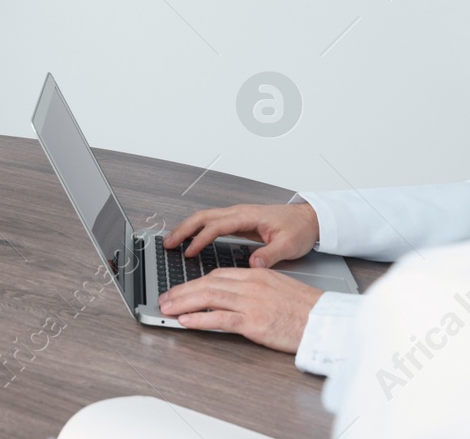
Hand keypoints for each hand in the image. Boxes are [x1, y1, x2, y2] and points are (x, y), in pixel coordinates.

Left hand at [157, 268, 324, 352]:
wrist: (327, 322)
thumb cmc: (306, 308)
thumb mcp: (278, 287)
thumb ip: (253, 287)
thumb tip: (231, 293)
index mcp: (256, 274)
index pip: (216, 275)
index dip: (194, 282)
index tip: (180, 289)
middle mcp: (250, 285)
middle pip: (207, 284)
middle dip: (181, 291)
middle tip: (165, 299)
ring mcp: (251, 303)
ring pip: (208, 298)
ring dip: (183, 303)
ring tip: (167, 309)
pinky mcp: (255, 322)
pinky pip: (220, 318)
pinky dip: (200, 318)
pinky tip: (186, 321)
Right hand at [163, 203, 319, 266]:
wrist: (309, 219)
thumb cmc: (299, 229)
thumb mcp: (289, 244)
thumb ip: (270, 254)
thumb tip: (253, 263)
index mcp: (247, 216)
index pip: (216, 226)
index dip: (200, 239)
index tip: (189, 252)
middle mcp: (238, 213)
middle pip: (202, 217)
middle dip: (183, 229)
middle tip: (168, 243)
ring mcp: (237, 215)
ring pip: (204, 217)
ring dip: (186, 228)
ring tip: (173, 241)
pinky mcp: (238, 221)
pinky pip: (211, 222)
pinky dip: (197, 229)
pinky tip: (191, 239)